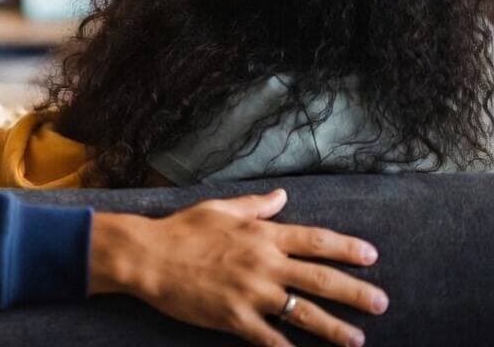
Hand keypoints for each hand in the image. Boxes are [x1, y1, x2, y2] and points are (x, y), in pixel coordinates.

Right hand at [90, 189, 385, 346]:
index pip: (315, 241)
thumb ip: (256, 206)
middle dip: (355, 293)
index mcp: (261, 235)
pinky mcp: (235, 318)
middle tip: (381, 303)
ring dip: (335, 328)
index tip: (371, 256)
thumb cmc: (181, 229)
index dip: (347, 249)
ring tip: (357, 339)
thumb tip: (282, 196)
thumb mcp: (220, 208)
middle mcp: (263, 264)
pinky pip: (271, 340)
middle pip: (320, 280)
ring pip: (304, 314)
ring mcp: (251, 293)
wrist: (147, 256)